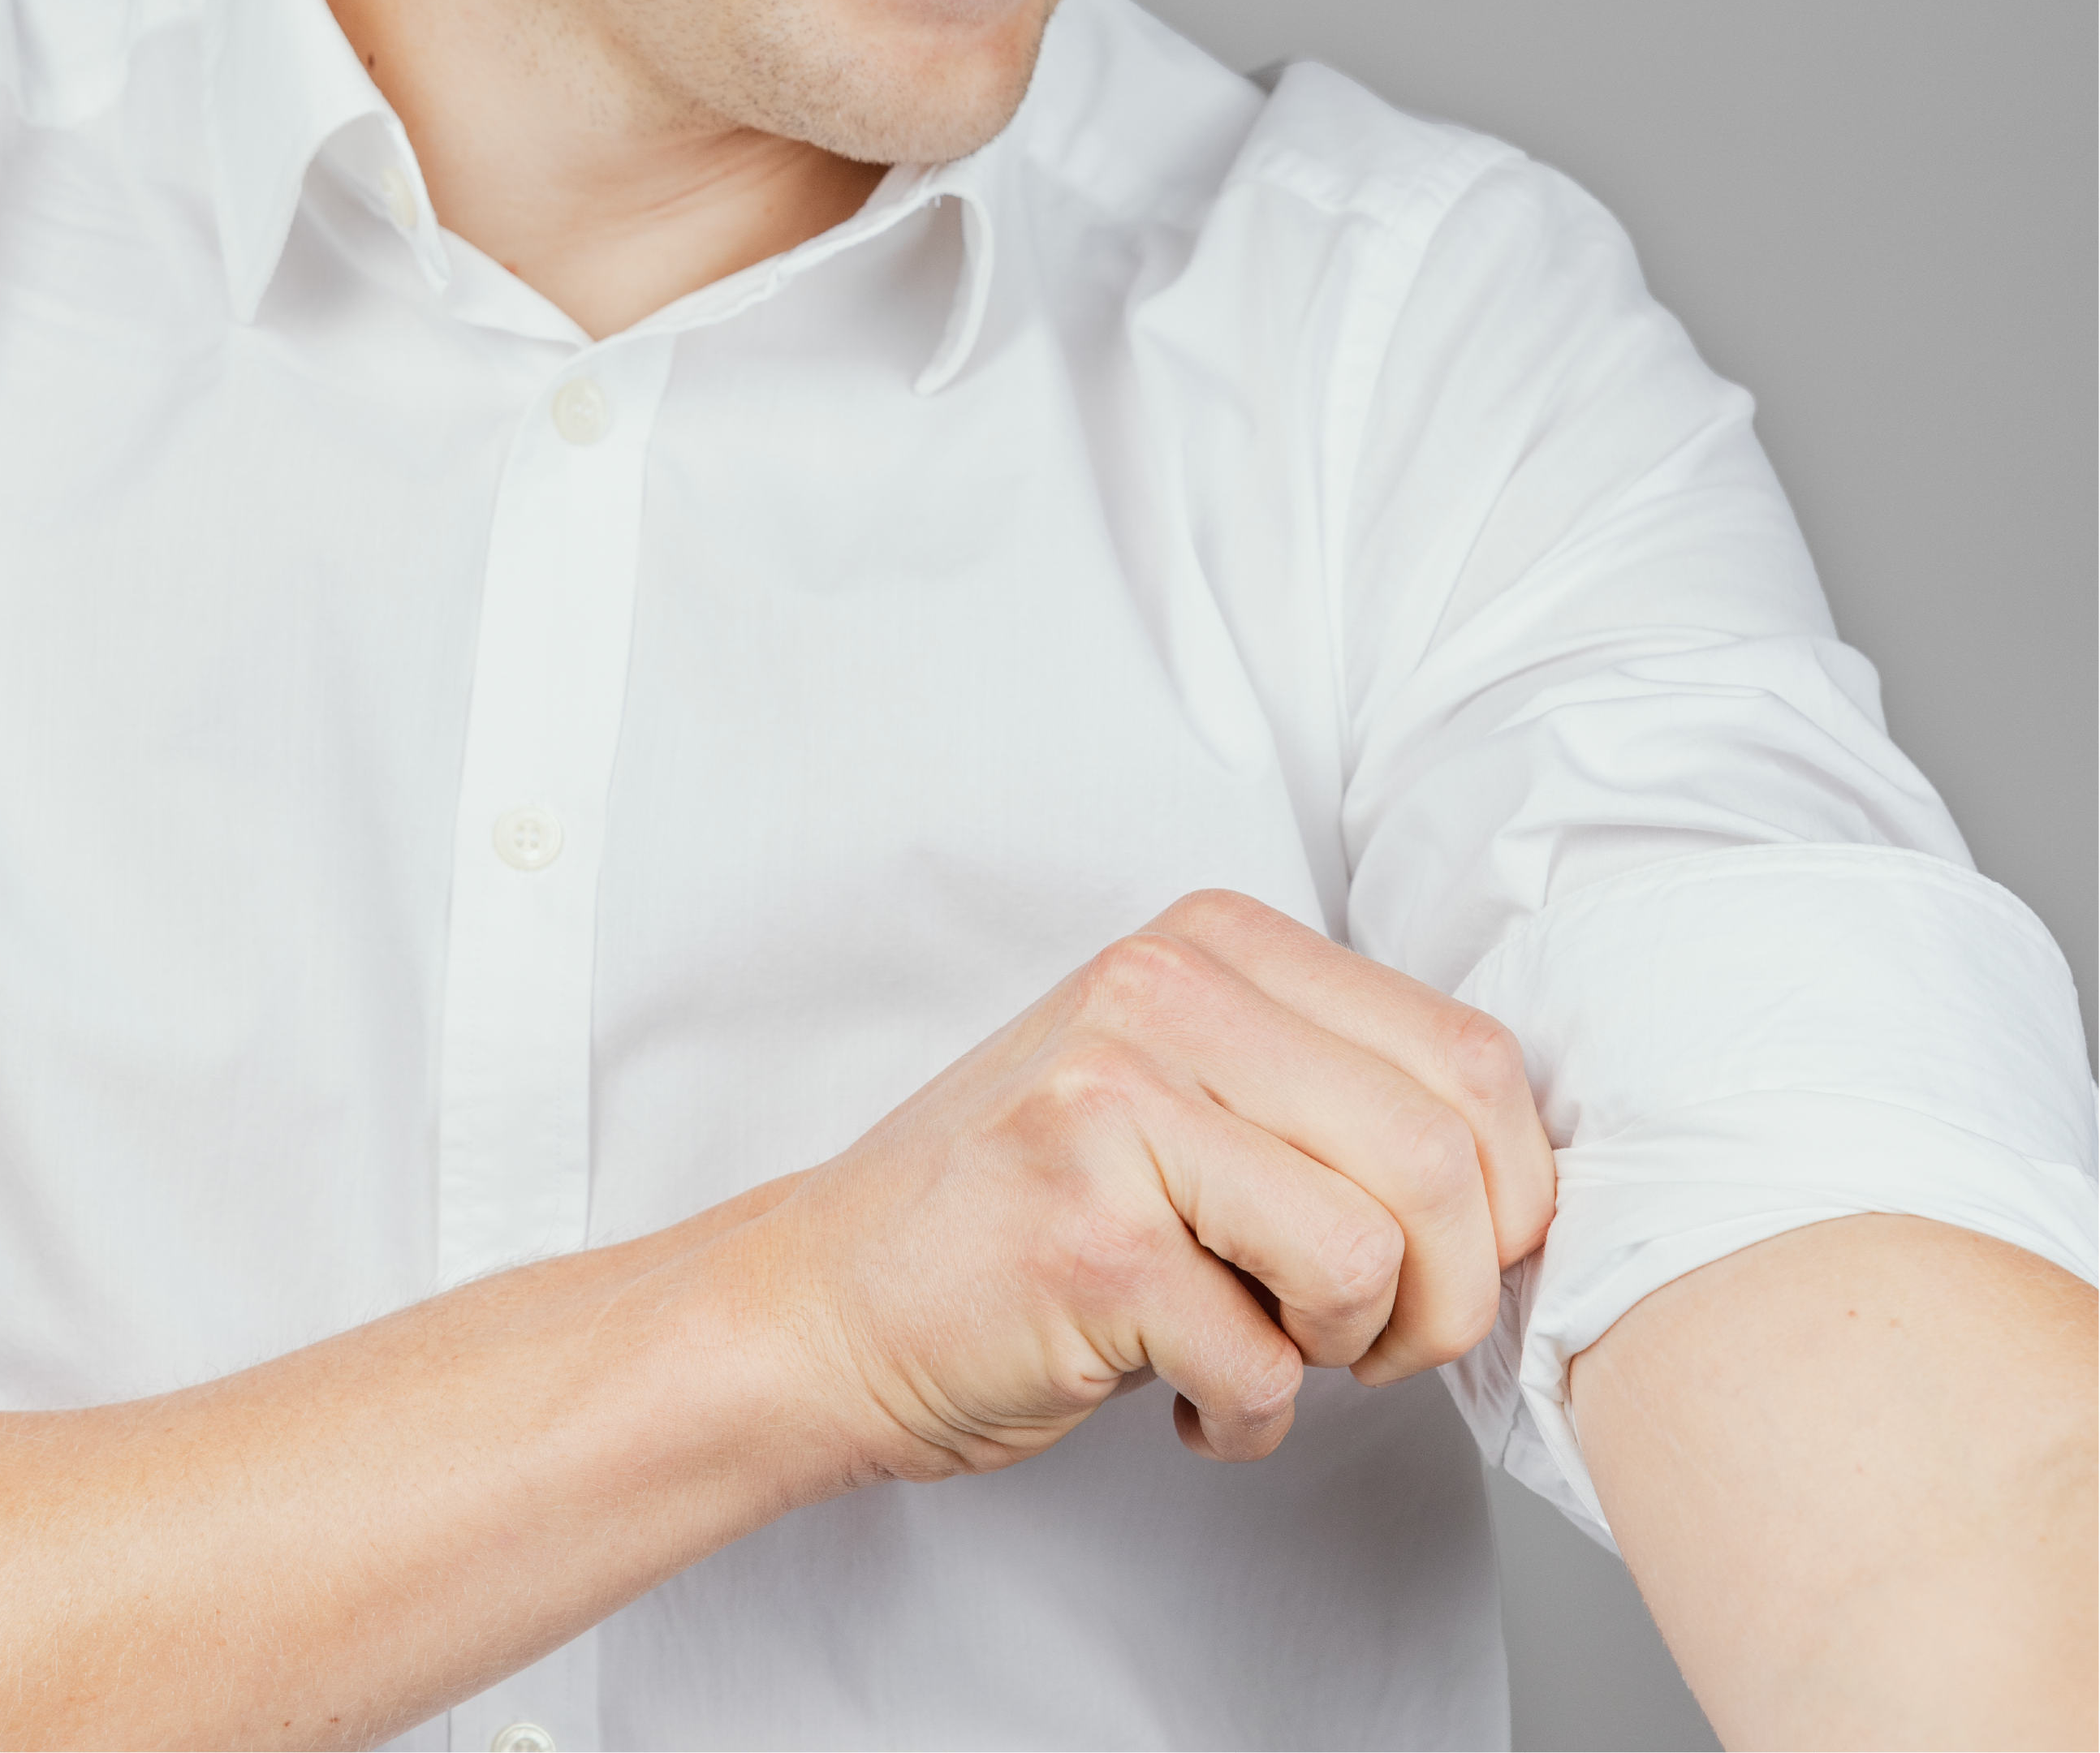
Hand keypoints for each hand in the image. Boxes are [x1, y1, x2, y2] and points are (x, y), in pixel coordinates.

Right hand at [756, 890, 1554, 1477]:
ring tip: (1268, 1351)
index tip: (1437, 1264)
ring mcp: (1116, 1101)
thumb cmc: (1038, 1208)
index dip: (1504, 1200)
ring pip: (1371, 1256)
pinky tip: (1180, 1393)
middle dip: (1442, 1297)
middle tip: (1366, 1342)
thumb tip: (1529, 1188)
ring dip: (1347, 1355)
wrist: (830, 1298)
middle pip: (1444, 1158)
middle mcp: (1166, 989)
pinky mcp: (1086, 1232)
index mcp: (1215, 941)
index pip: (1472, 1055)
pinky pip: (1267, 1361)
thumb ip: (1337, 1092)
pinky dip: (1249, 1417)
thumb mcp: (1194, 1089)